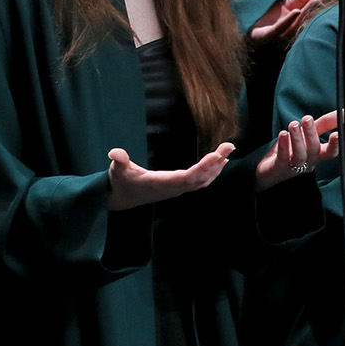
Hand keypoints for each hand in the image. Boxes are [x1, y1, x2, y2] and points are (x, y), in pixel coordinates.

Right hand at [106, 142, 233, 210]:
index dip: (204, 167)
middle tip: (229, 146)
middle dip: (216, 162)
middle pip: (200, 178)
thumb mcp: (117, 170)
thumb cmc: (120, 182)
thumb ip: (119, 161)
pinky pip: (198, 182)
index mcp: (161, 183)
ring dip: (216, 167)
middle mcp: (172, 189)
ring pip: (202, 181)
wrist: (120, 199)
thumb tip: (115, 153)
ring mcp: (176, 190)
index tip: (217, 155)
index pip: (188, 177)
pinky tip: (217, 163)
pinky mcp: (176, 188)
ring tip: (228, 152)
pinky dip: (210, 173)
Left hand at [249, 0, 320, 44]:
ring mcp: (275, 36)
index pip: (306, 16)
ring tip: (310, 4)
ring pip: (291, 27)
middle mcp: (285, 34)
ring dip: (300, 17)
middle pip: (300, 23)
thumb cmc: (268, 15)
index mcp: (293, 26)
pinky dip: (287, 22)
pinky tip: (295, 11)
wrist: (244, 20)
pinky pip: (276, 30)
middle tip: (318, 0)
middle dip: (310, 11)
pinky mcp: (263, 37)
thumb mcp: (287, 3)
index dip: (315, 6)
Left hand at [254, 111, 340, 189]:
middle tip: (307, 119)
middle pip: (314, 150)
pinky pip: (283, 157)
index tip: (337, 133)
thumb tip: (344, 111)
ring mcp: (294, 167)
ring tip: (293, 124)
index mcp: (318, 154)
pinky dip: (284, 145)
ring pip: (300, 155)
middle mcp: (309, 162)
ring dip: (297, 139)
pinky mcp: (280, 168)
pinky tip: (283, 134)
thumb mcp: (309, 134)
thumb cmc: (293, 149)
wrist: (271, 169)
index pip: (331, 151)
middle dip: (311, 134)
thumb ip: (326, 124)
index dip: (335, 144)